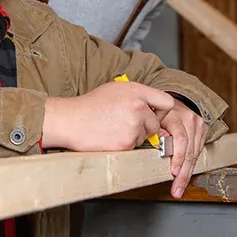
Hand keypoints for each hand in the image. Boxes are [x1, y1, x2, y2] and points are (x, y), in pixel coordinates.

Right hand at [42, 82, 174, 151]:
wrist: (70, 120)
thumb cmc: (89, 106)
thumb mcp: (114, 89)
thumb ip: (136, 95)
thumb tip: (152, 105)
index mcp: (136, 91)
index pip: (166, 102)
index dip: (159, 111)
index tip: (152, 114)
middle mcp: (138, 106)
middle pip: (156, 123)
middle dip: (145, 127)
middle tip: (125, 124)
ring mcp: (134, 125)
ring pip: (145, 137)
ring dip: (134, 136)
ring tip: (114, 129)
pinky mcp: (127, 142)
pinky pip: (135, 147)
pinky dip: (125, 145)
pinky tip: (110, 137)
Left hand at [159, 102, 207, 198]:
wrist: (170, 102)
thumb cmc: (156, 113)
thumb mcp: (151, 121)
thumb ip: (155, 133)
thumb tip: (160, 145)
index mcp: (173, 115)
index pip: (180, 139)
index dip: (178, 158)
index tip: (174, 173)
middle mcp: (188, 118)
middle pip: (189, 150)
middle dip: (183, 173)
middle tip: (177, 188)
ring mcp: (197, 123)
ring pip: (195, 153)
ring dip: (188, 171)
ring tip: (180, 185)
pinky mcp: (203, 128)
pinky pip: (198, 150)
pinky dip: (191, 162)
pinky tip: (185, 173)